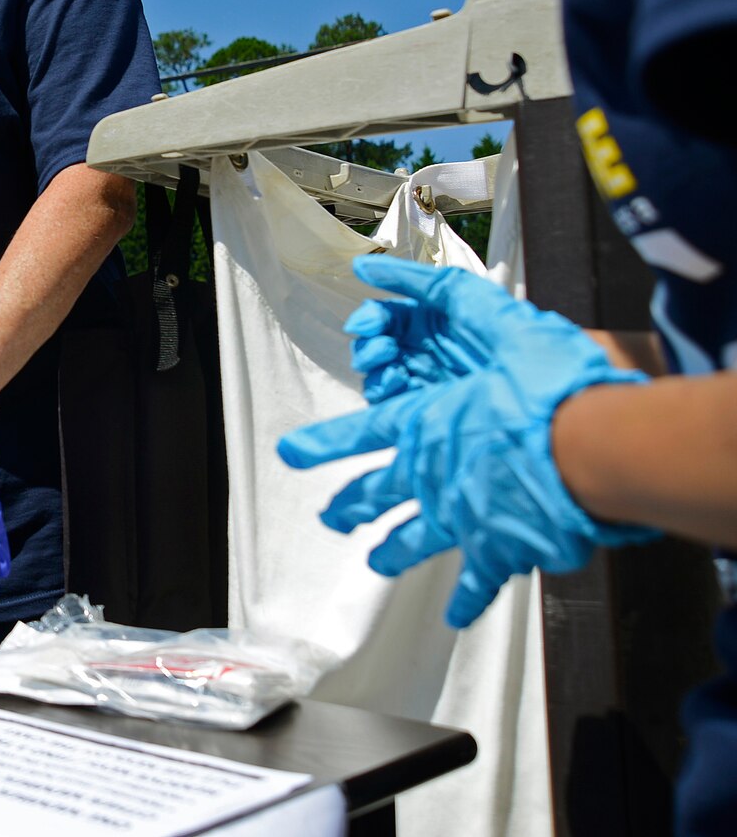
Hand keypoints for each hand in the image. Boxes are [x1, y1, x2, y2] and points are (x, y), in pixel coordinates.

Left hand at [280, 259, 653, 627]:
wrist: (590, 445)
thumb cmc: (548, 380)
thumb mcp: (494, 320)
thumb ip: (436, 293)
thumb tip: (371, 267)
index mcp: (422, 424)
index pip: (355, 434)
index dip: (321, 444)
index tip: (291, 455)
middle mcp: (428, 473)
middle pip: (376, 494)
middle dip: (350, 506)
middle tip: (330, 519)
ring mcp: (460, 515)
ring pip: (415, 538)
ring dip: (393, 551)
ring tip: (377, 562)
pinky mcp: (499, 546)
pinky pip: (478, 578)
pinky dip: (466, 598)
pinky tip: (453, 615)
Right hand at [343, 255, 498, 401]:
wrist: (537, 384)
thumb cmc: (506, 333)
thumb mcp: (457, 290)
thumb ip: (406, 277)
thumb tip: (360, 265)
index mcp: (434, 322)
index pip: (388, 317)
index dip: (372, 318)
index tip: (368, 324)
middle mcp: (429, 352)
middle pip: (377, 346)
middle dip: (369, 344)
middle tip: (382, 348)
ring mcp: (428, 383)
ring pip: (378, 375)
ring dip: (373, 369)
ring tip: (391, 369)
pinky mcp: (428, 411)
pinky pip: (388, 405)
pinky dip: (382, 392)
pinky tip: (397, 384)